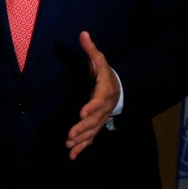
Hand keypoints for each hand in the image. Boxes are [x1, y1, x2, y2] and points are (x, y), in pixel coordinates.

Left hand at [66, 31, 119, 159]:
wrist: (118, 87)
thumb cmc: (105, 72)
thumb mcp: (99, 59)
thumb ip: (90, 49)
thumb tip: (83, 33)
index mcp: (104, 91)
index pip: (98, 100)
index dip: (91, 106)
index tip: (81, 113)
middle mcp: (104, 107)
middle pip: (94, 120)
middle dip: (82, 128)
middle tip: (70, 135)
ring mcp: (101, 118)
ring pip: (92, 131)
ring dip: (81, 140)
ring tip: (69, 146)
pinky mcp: (97, 124)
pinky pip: (91, 137)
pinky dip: (82, 147)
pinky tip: (72, 155)